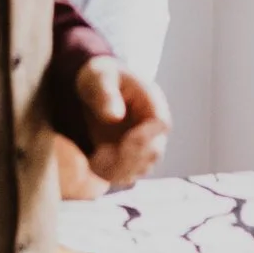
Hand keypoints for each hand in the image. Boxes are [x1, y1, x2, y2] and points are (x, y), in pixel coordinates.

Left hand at [74, 58, 170, 188]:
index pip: (160, 125)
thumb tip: (114, 117)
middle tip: (101, 155)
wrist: (93, 88)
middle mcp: (153, 127)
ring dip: (118, 169)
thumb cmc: (100, 77)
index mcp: (152, 101)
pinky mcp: (129, 159)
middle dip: (128, 157)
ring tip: (96, 159)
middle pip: (153, 152)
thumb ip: (106, 94)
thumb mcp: (99, 77)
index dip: (145, 137)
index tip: (124, 142)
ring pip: (140, 168)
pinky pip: (126, 174)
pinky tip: (94, 163)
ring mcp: (144, 145)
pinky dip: (111, 174)